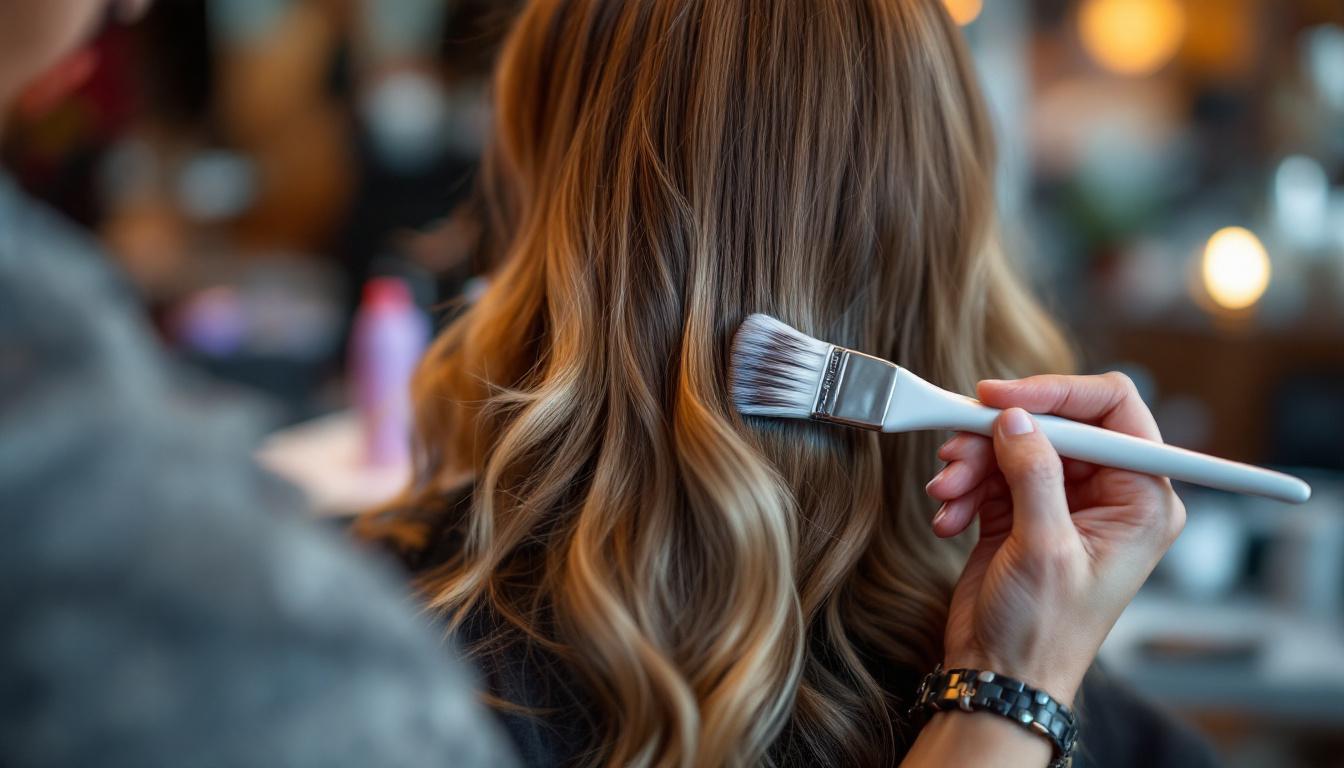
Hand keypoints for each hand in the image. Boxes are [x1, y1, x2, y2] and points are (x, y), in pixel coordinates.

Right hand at [924, 373, 1185, 703]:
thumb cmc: (1042, 634)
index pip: (1113, 410)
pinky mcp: (1022, 510)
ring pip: (1013, 443)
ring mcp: (1063, 500)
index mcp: (1142, 499)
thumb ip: (1033, 474)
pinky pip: (991, 471)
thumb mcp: (1044, 549)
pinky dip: (965, 487)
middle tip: (956, 454)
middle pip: (1054, 423)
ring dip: (972, 464)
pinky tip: (949, 516)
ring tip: (946, 494)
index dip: (1056, 393)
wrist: (1000, 678)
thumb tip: (1015, 417)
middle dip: (998, 438)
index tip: (999, 397)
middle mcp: (1109, 494)